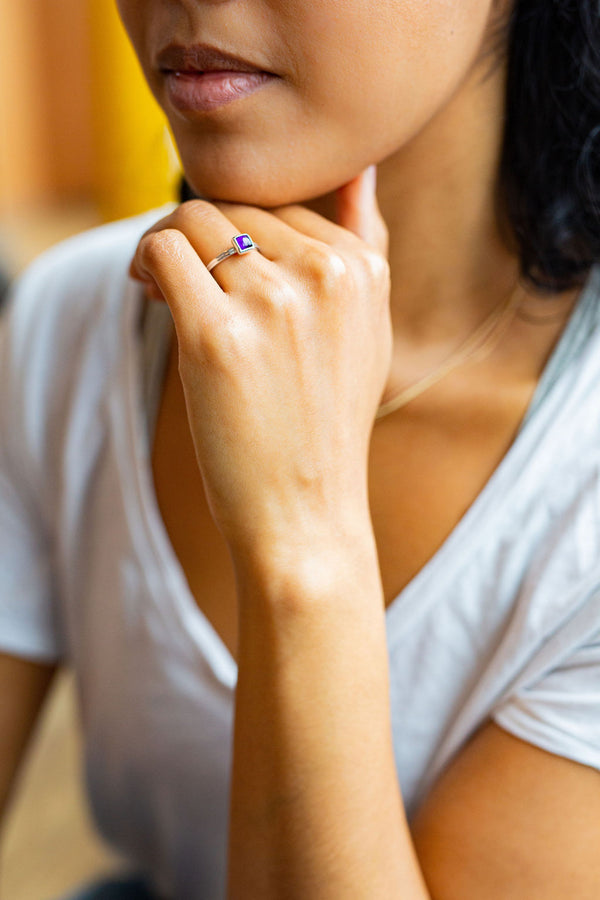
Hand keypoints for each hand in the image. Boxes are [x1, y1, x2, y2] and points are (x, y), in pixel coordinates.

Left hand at [130, 167, 390, 558]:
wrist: (306, 512)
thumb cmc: (325, 426)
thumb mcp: (369, 330)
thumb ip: (366, 244)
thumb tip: (360, 168)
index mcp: (362, 268)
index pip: (283, 201)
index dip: (238, 226)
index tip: (218, 264)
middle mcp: (326, 275)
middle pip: (234, 204)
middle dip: (198, 232)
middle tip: (175, 274)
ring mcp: (274, 303)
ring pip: (194, 218)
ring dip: (164, 240)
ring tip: (157, 283)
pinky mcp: (218, 336)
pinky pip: (164, 251)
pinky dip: (143, 259)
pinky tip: (145, 289)